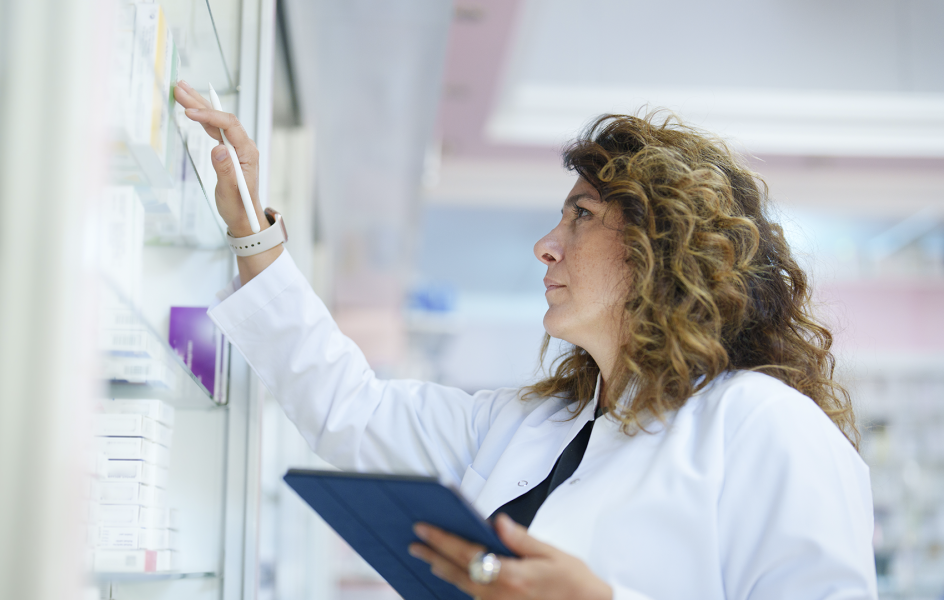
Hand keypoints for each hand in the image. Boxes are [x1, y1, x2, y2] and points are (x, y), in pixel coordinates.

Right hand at [173, 80, 265, 237]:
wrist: (244, 216)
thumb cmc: (238, 206)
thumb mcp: (230, 191)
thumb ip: (225, 170)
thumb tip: (218, 148)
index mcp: (248, 153)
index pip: (229, 125)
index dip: (210, 116)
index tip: (190, 112)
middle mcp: (243, 146)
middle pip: (221, 118)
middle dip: (201, 102)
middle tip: (180, 88)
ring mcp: (235, 147)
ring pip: (216, 121)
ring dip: (199, 106)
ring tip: (181, 91)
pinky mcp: (227, 151)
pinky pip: (213, 130)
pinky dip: (201, 119)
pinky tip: (191, 109)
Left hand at [409, 513, 611, 599]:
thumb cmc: (574, 583)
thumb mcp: (551, 554)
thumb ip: (520, 539)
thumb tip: (498, 522)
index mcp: (511, 575)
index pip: (466, 552)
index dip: (441, 540)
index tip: (423, 529)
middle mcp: (500, 594)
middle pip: (458, 572)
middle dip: (433, 555)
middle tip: (414, 543)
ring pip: (463, 587)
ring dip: (443, 571)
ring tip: (427, 559)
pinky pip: (475, 597)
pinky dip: (461, 585)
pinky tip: (453, 578)